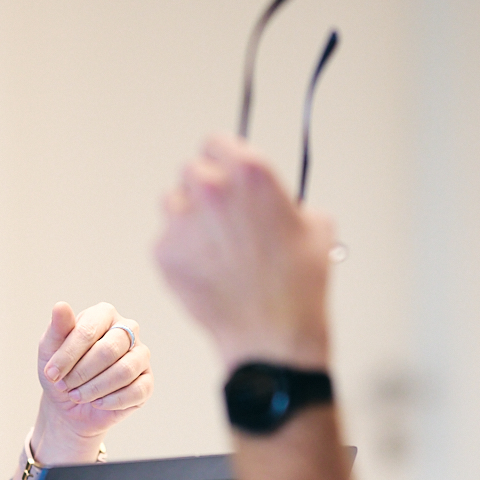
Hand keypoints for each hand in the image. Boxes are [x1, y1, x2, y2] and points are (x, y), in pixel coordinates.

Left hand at [29, 301, 154, 460]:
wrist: (70, 404)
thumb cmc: (62, 370)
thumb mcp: (51, 349)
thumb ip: (57, 328)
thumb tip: (61, 306)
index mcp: (104, 315)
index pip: (88, 331)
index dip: (68, 354)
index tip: (51, 373)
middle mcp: (128, 330)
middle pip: (109, 350)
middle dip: (81, 373)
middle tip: (64, 386)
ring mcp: (140, 355)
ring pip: (124, 371)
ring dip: (95, 388)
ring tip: (76, 396)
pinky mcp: (146, 381)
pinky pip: (137, 391)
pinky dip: (112, 401)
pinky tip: (96, 403)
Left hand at [154, 134, 333, 369]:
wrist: (272, 337)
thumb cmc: (300, 285)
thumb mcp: (317, 226)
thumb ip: (286, 200)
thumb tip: (272, 201)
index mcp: (250, 172)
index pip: (216, 142)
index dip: (223, 160)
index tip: (226, 174)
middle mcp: (212, 187)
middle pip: (191, 170)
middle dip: (205, 189)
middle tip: (221, 217)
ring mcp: (182, 219)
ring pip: (172, 201)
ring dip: (188, 217)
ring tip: (214, 247)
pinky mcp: (163, 251)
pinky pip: (166, 238)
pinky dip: (180, 251)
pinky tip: (205, 270)